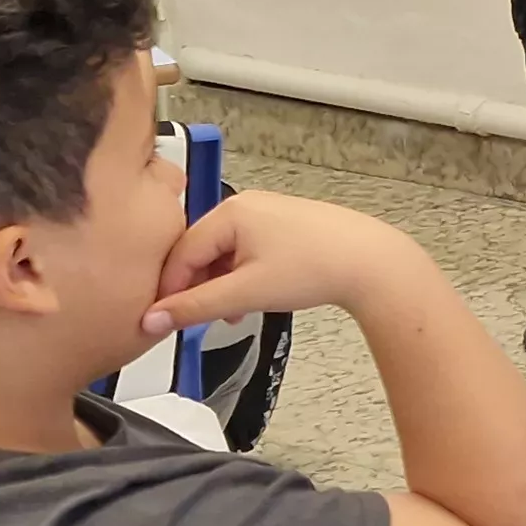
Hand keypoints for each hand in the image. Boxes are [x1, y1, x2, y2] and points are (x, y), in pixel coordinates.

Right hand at [142, 191, 433, 335]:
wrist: (372, 264)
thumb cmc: (315, 269)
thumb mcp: (245, 293)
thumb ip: (195, 307)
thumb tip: (153, 318)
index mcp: (230, 212)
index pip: (180, 252)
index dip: (169, 288)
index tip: (161, 319)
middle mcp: (246, 206)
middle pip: (200, 251)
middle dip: (196, 287)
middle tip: (194, 320)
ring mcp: (267, 214)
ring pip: (224, 254)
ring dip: (220, 286)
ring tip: (229, 315)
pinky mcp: (285, 227)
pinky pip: (247, 252)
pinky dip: (241, 278)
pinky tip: (248, 303)